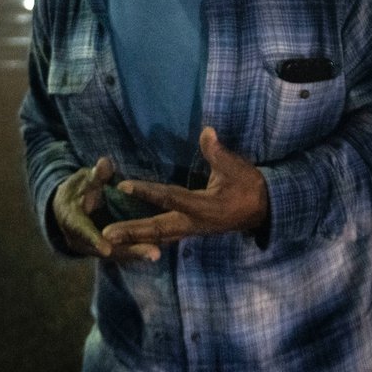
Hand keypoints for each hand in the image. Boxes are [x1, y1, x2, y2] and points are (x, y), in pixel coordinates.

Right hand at [51, 158, 159, 261]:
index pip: (83, 230)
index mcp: (71, 220)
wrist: (68, 207)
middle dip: (128, 251)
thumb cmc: (77, 189)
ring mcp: (93, 248)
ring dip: (137, 254)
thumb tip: (105, 164)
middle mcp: (80, 240)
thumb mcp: (83, 179)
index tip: (106, 249)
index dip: (94, 239)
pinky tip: (156, 249)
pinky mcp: (106, 249)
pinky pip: (122, 252)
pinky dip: (137, 251)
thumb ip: (95, 175)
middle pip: (106, 249)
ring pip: (116, 253)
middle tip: (152, 253)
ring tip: (156, 254)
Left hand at [101, 127, 269, 258]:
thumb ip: (218, 153)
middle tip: (106, 234)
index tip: (124, 186)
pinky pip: (165, 236)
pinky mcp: (191, 230)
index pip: (171, 198)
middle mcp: (194, 224)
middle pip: (158, 229)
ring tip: (110, 239)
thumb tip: (206, 132)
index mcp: (205, 208)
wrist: (264, 210)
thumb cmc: (250, 187)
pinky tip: (131, 239)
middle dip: (132, 231)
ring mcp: (192, 230)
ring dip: (135, 238)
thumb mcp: (238, 168)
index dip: (147, 192)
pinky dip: (147, 238)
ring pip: (159, 236)